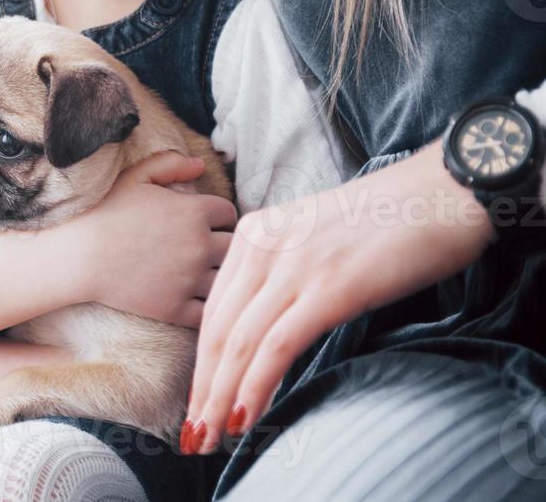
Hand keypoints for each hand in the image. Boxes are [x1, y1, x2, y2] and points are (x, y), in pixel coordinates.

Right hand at [62, 151, 235, 327]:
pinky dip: (206, 307)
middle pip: (235, 248)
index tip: (208, 224)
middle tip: (208, 249)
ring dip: (218, 276)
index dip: (220, 218)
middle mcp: (199, 246)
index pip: (229, 215)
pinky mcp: (175, 308)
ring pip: (226, 280)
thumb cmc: (105, 212)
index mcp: (194, 212)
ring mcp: (188, 280)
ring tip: (202, 273)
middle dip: (224, 246)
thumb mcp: (134, 178)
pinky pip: (208, 312)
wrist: (78, 256)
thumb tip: (199, 165)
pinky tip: (193, 298)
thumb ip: (169, 165)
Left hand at [181, 138, 493, 453]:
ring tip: (212, 437)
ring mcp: (293, 268)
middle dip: (203, 391)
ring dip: (221, 398)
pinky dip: (256, 386)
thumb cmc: (384, 223)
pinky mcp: (328, 289)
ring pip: (240, 345)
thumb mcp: (312, 241)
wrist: (438, 195)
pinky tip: (246, 417)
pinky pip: (278, 346)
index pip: (214, 313)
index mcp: (253, 235)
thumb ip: (283, 275)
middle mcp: (262, 248)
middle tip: (194, 436)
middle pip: (218, 333)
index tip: (196, 404)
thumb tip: (269, 328)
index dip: (202, 366)